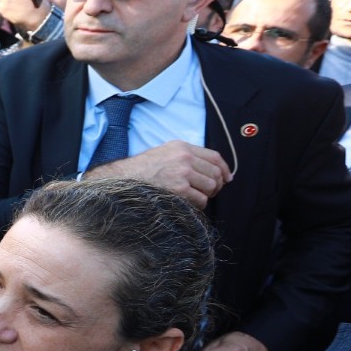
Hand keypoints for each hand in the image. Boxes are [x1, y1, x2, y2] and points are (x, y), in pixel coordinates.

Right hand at [84, 140, 229, 206]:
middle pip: (215, 173)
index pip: (214, 157)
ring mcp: (182, 173)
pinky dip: (198, 204)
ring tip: (195, 197)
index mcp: (182, 147)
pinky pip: (201, 199)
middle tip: (209, 192)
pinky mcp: (179, 189)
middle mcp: (184, 157)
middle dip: (216, 185)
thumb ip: (186, 156)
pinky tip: (188, 203)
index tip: (227, 178)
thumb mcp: (164, 153)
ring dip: (206, 195)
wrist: (124, 179)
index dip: (225, 169)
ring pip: (211, 187)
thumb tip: (212, 169)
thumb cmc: (143, 169)